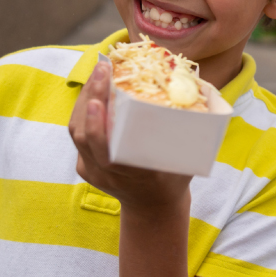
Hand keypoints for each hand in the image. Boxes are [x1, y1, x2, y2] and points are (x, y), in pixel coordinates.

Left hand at [68, 62, 192, 211]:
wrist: (153, 208)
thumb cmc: (175, 177)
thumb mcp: (187, 158)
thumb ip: (190, 130)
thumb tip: (199, 88)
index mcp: (133, 174)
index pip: (104, 147)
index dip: (97, 123)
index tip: (101, 96)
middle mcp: (107, 173)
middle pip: (84, 134)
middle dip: (90, 98)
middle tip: (102, 68)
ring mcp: (92, 171)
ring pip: (76, 132)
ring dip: (84, 100)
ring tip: (98, 73)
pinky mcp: (84, 167)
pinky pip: (78, 135)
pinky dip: (83, 110)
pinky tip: (95, 91)